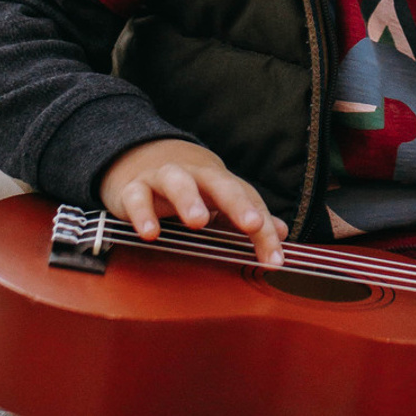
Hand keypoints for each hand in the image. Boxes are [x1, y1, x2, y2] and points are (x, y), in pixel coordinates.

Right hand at [99, 138, 287, 265]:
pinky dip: (142, 214)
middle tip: (253, 224)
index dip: (264, 230)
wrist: (140, 156)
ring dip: (189, 199)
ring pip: (177, 182)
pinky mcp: (132, 189)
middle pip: (219, 184)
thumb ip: (248, 215)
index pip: (247, 202)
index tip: (275, 259)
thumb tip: (282, 232)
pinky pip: (137, 199)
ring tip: (198, 222)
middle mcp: (194, 176)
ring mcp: (162, 179)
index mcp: (219, 181)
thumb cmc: (188, 185)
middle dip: (237, 203)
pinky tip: (150, 233)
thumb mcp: (218, 198)